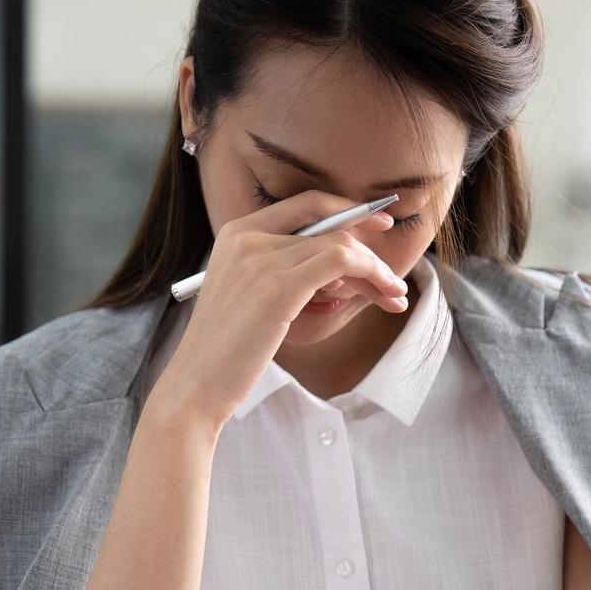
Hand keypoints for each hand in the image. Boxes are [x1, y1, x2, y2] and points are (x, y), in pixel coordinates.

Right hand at [149, 190, 407, 429]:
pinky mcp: (279, 285)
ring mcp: (261, 258)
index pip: (305, 204)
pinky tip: (383, 295)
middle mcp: (247, 236)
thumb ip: (279, 267)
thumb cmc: (225, 350)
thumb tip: (338, 259)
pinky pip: (341, 261)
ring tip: (393, 297)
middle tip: (392, 278)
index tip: (377, 228)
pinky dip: (370, 273)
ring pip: (340, 245)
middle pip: (329, 225)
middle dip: (369, 247)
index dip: (348, 210)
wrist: (196, 385)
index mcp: (236, 232)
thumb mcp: (247, 294)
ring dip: (376, 270)